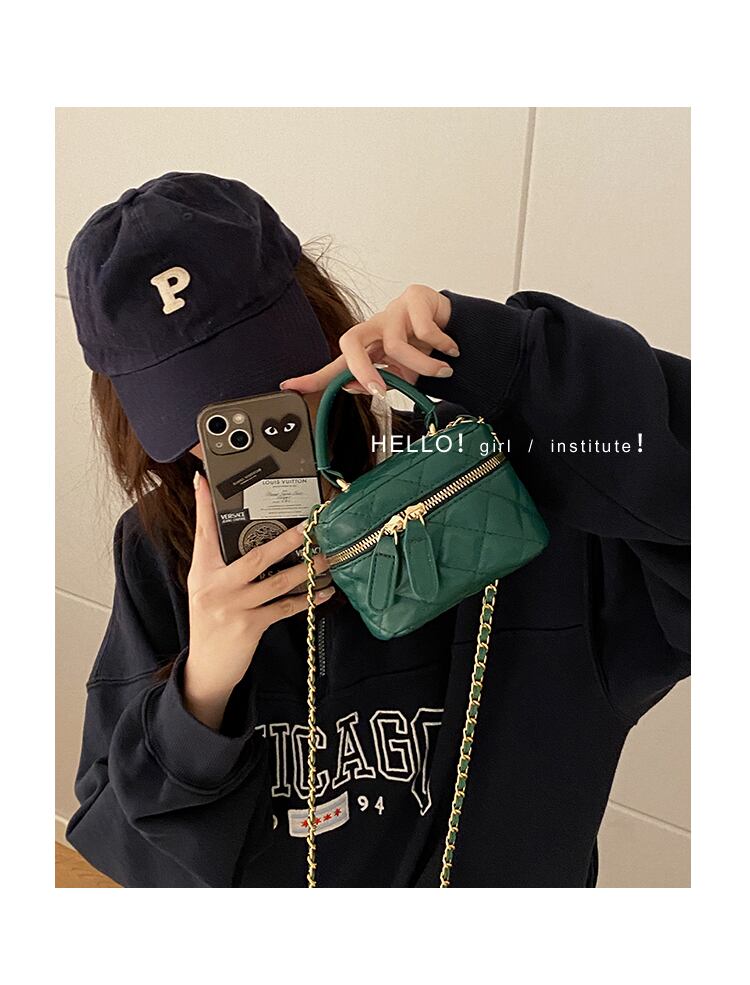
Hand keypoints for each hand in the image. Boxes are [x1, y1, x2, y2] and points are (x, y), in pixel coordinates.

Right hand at [184, 473, 332, 728]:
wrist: (206, 667)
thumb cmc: (209, 620)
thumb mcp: (204, 585)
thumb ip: (215, 557)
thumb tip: (229, 531)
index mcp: (202, 572)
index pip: (203, 532)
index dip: (204, 505)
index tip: (206, 480)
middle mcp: (216, 587)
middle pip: (255, 557)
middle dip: (286, 540)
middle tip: (309, 525)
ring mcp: (233, 607)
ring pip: (277, 582)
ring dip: (306, 568)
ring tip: (327, 556)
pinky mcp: (250, 626)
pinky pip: (285, 607)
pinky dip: (306, 598)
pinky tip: (323, 590)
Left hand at [280, 284, 454, 397]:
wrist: (456, 325)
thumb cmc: (424, 349)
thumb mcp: (402, 375)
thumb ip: (377, 384)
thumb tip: (351, 388)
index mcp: (368, 347)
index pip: (336, 363)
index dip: (313, 377)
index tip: (289, 387)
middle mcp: (376, 327)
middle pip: (351, 341)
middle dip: (361, 369)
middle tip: (380, 390)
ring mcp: (393, 310)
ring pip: (396, 344)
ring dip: (423, 365)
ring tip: (442, 370)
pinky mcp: (415, 298)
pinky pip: (424, 329)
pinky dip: (441, 346)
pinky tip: (451, 350)